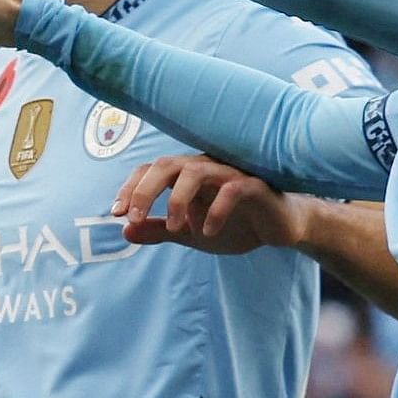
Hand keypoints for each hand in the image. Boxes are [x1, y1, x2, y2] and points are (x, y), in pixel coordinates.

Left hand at [114, 154, 298, 255]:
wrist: (280, 229)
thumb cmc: (235, 223)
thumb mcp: (191, 233)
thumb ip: (160, 231)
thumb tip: (124, 233)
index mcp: (186, 175)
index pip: (150, 171)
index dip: (131, 188)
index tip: (117, 214)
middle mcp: (204, 168)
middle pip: (166, 164)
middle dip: (145, 190)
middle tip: (133, 217)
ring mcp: (229, 174)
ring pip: (195, 171)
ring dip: (179, 200)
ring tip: (177, 228)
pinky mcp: (254, 185)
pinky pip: (232, 189)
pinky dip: (216, 209)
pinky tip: (208, 232)